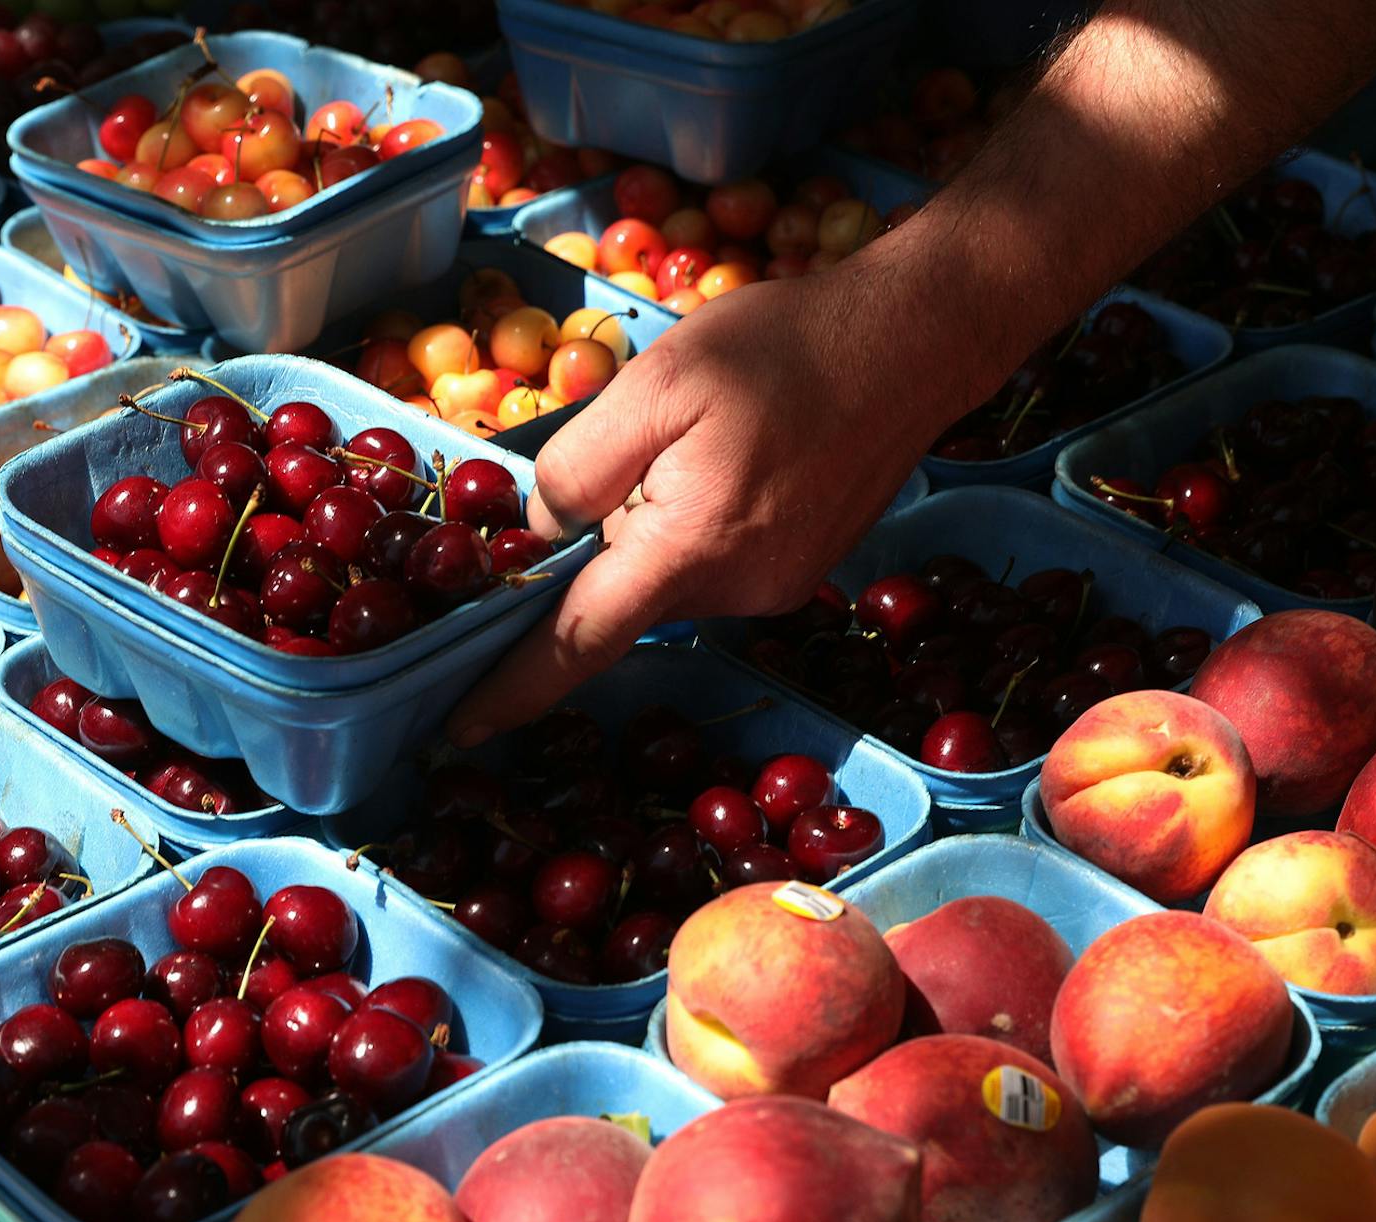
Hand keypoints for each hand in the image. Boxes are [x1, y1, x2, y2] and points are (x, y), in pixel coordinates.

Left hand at [445, 256, 998, 747]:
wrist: (916, 340)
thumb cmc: (784, 349)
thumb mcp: (657, 383)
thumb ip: (581, 465)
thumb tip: (541, 534)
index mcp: (690, 549)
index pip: (580, 640)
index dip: (514, 687)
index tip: (459, 727)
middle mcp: (736, 591)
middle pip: (620, 594)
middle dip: (597, 539)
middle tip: (636, 444)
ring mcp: (773, 589)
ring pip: (664, 575)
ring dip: (650, 522)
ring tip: (701, 436)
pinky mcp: (797, 573)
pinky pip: (708, 564)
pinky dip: (690, 522)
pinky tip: (730, 455)